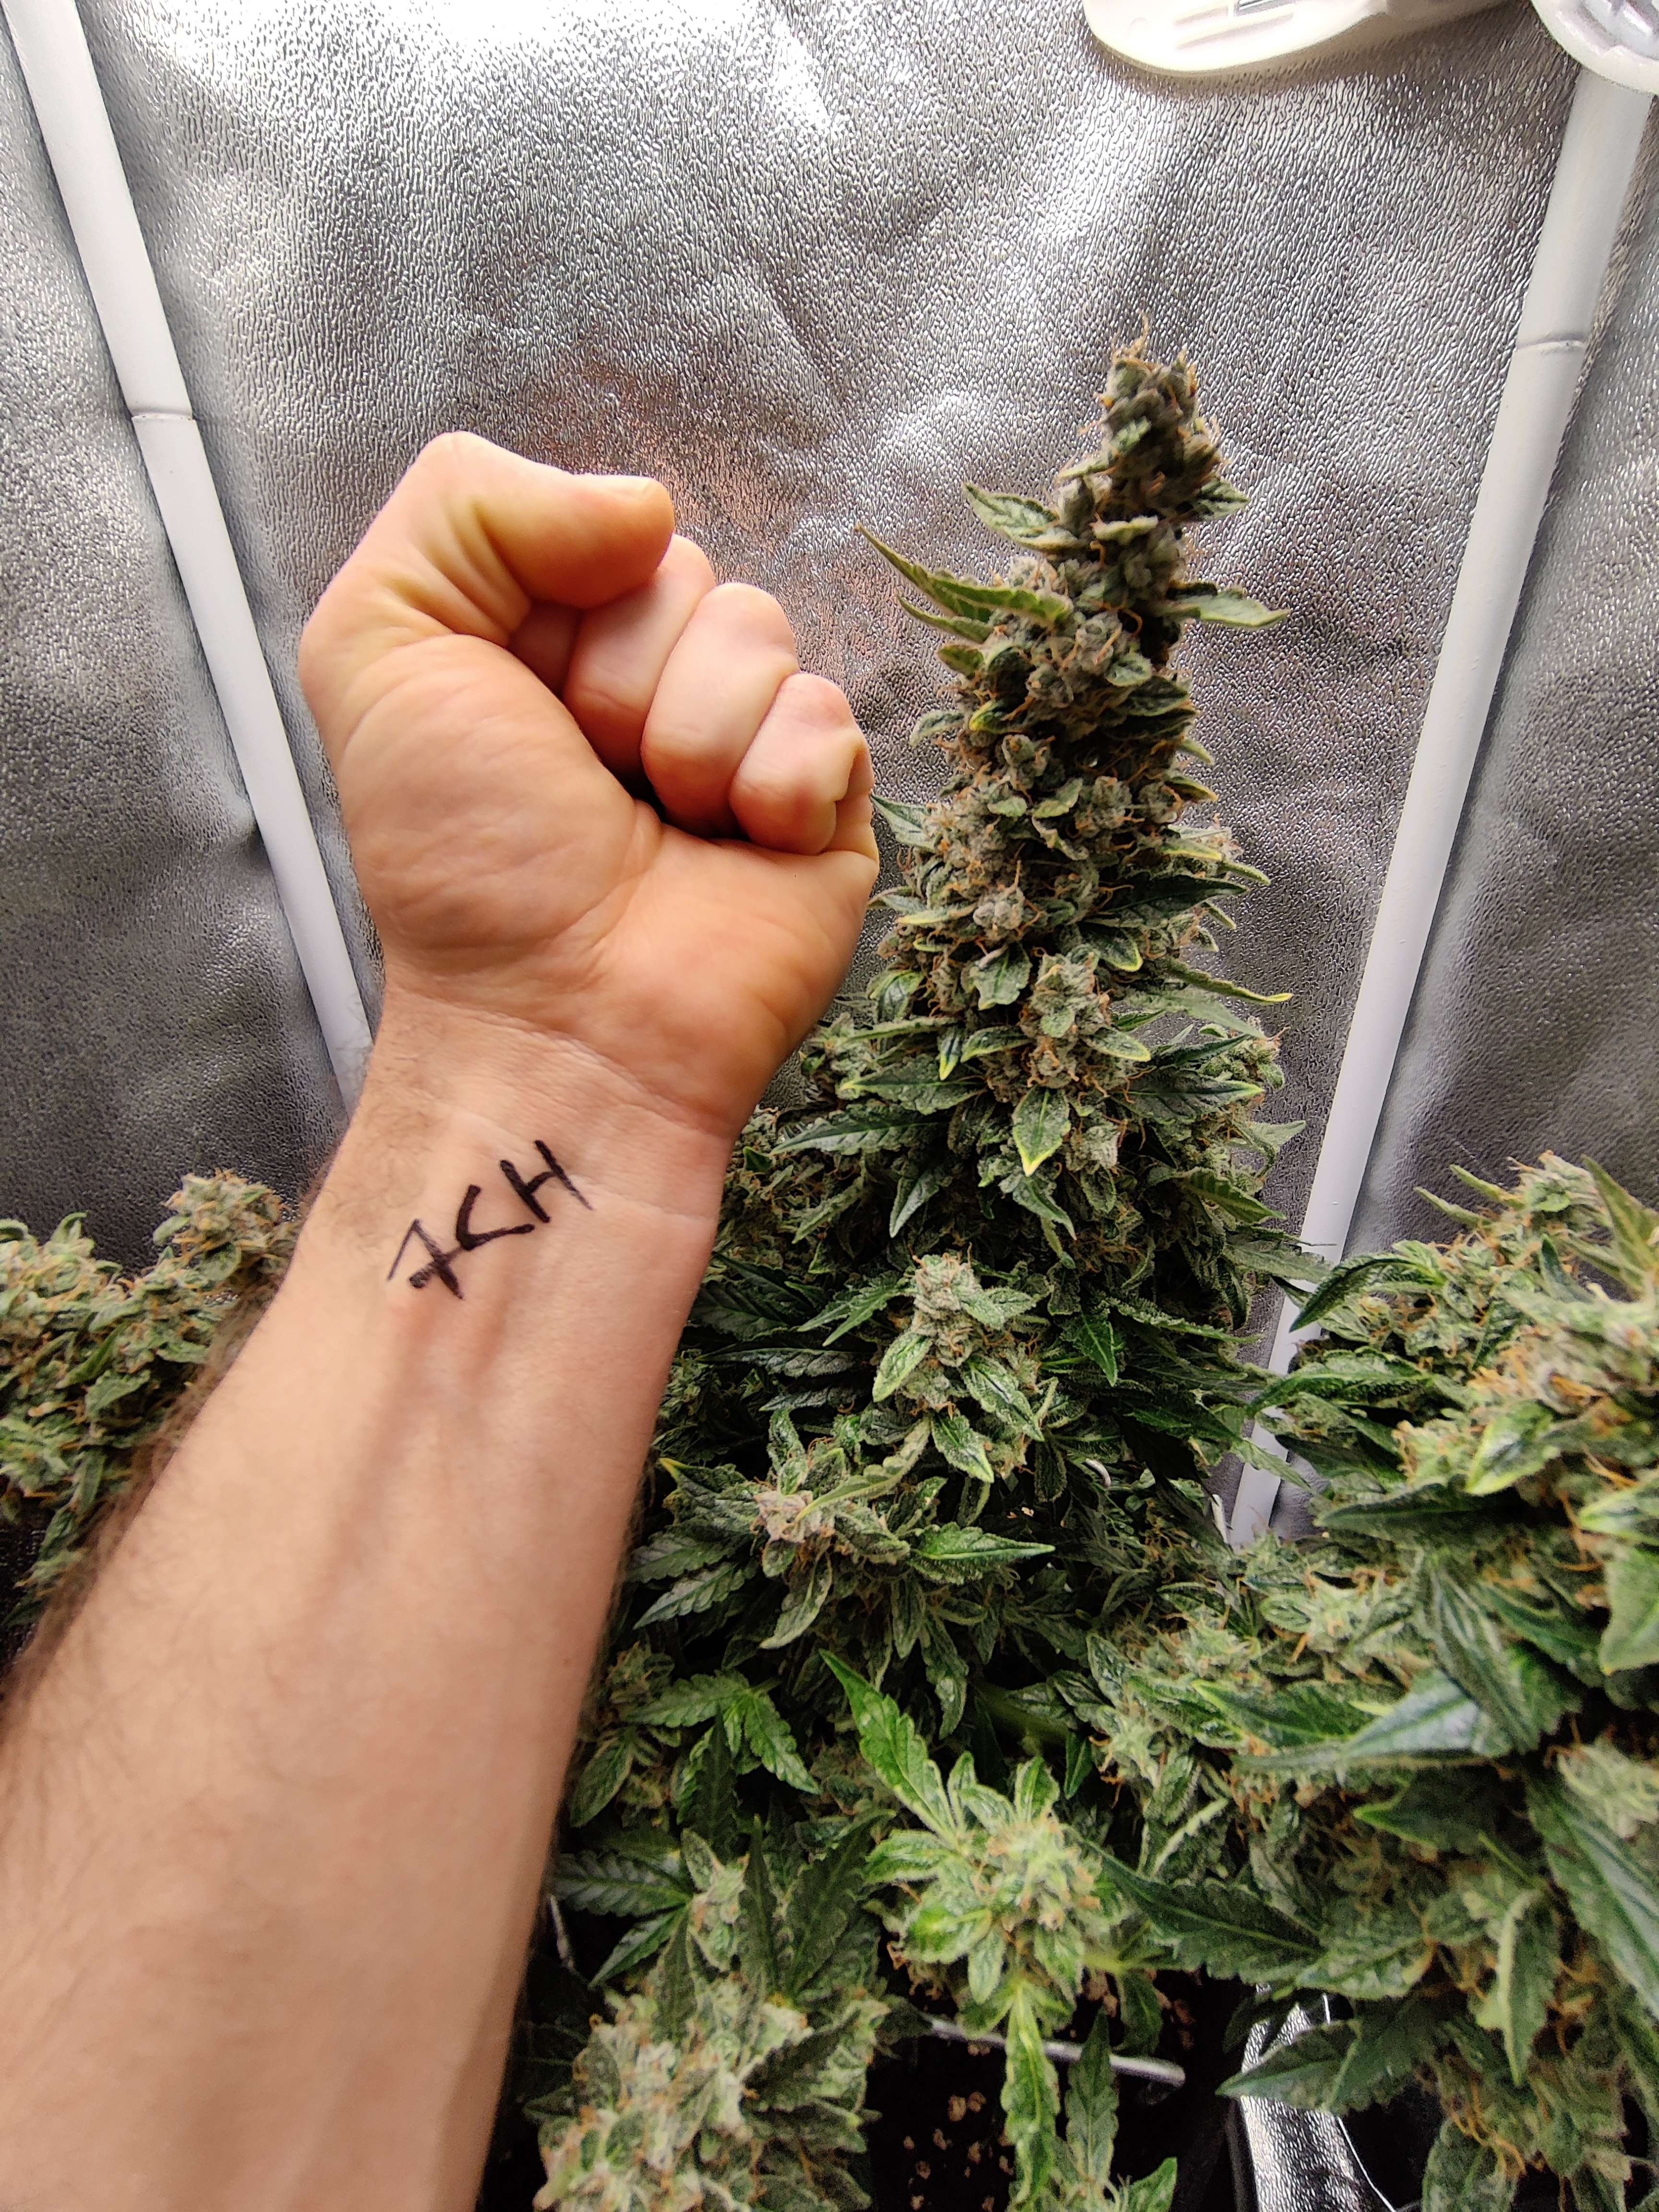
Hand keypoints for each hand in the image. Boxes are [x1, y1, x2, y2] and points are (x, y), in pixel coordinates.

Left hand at [299, 434, 877, 1140]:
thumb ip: (463, 505)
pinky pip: (831, 716)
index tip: (518, 701)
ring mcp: (743, 741)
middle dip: (623, 677)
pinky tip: (735, 849)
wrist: (559, 1023)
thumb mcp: (380, 647)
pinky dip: (773, 787)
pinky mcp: (825, 802)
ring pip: (763, 633)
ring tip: (658, 826)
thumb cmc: (464, 866)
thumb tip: (642, 504)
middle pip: (688, 571)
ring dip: (691, 738)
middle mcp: (649, 680)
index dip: (555, 598)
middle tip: (589, 778)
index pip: (600, 525)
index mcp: (548, 639)